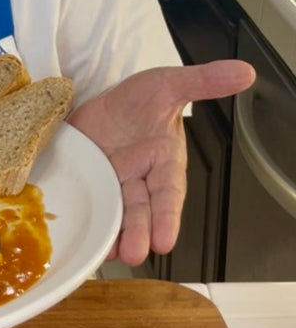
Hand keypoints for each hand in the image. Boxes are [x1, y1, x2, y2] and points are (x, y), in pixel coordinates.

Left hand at [68, 60, 254, 265]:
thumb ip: (202, 81)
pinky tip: (84, 239)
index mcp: (161, 160)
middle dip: (138, 233)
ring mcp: (108, 182)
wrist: (100, 98)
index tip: (165, 241)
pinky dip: (86, 220)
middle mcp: (136, 177)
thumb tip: (244, 72)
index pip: (167, 192)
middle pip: (138, 210)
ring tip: (110, 255)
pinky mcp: (83, 182)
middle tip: (134, 255)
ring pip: (113, 213)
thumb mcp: (168, 84)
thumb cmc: (140, 99)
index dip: (166, 217)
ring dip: (113, 236)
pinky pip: (86, 203)